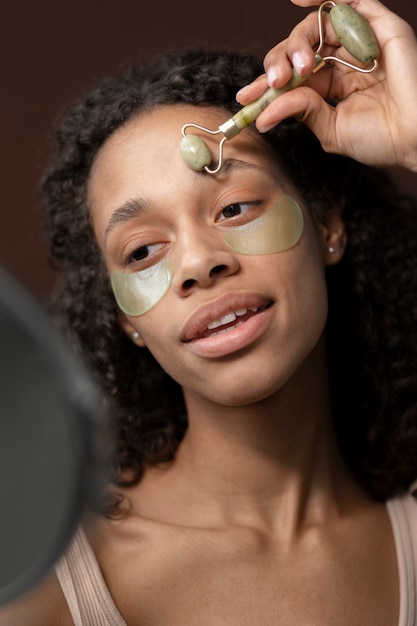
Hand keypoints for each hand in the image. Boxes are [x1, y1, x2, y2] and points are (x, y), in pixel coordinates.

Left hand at [237, 0, 416, 171]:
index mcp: (331, 87)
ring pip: (317, 27)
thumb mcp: (330, 130)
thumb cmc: (379, 139)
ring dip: (298, 42)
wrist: (413, 138)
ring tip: (297, 68)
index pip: (292, 78)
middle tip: (276, 82)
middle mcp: (342, 62)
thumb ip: (300, 112)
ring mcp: (359, 43)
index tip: (245, 98)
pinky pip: (348, 1)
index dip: (266, 85)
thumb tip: (263, 114)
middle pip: (299, 50)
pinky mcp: (378, 27)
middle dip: (279, 64)